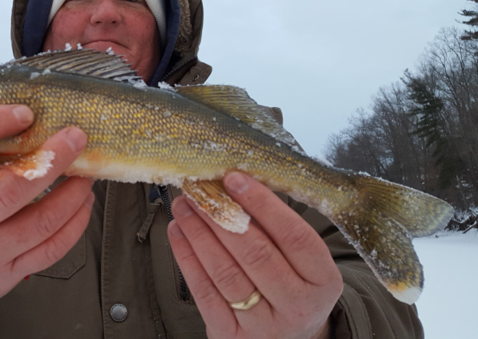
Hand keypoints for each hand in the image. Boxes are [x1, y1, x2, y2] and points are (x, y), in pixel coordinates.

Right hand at [0, 105, 94, 329]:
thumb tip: (29, 118)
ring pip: (41, 223)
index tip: (25, 112)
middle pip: (10, 191)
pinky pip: (51, 250)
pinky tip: (82, 204)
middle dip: (52, 160)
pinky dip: (75, 224)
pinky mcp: (5, 276)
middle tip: (77, 137)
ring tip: (86, 174)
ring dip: (73, 194)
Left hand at [168, 172, 342, 338]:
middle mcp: (298, 306)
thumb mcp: (300, 261)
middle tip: (199, 189)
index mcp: (323, 281)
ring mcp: (264, 326)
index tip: (234, 179)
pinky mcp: (232, 335)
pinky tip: (178, 233)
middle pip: (256, 254)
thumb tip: (233, 184)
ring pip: (226, 273)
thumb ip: (275, 228)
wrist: (285, 337)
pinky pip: (204, 293)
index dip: (263, 204)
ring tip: (184, 207)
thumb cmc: (289, 285)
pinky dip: (187, 259)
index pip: (295, 236)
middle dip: (222, 216)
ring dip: (199, 234)